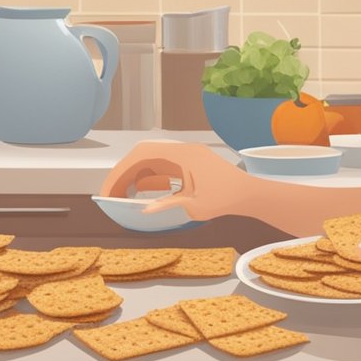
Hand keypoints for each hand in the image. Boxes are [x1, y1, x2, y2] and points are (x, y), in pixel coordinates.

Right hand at [99, 140, 254, 221]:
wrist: (250, 193)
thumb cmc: (226, 199)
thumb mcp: (194, 206)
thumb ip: (167, 205)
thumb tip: (143, 210)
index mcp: (181, 155)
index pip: (142, 156)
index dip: (121, 172)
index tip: (109, 190)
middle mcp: (182, 150)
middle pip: (143, 155)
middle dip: (124, 173)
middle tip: (112, 193)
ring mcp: (186, 155)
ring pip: (152, 160)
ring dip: (136, 175)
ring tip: (124, 195)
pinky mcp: (190, 163)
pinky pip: (164, 166)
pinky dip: (151, 177)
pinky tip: (143, 192)